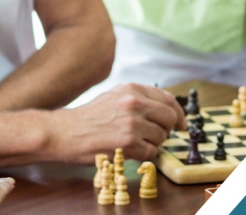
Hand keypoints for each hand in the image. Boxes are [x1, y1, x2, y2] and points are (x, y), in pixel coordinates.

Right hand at [49, 83, 185, 163]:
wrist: (64, 132)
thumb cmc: (88, 117)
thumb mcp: (114, 96)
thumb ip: (139, 98)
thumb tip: (164, 107)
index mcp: (133, 89)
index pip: (168, 99)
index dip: (179, 113)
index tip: (182, 124)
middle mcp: (135, 102)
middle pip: (170, 118)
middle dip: (166, 130)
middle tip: (155, 137)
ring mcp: (133, 122)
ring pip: (161, 137)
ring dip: (151, 144)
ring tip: (133, 143)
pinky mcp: (128, 142)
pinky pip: (150, 152)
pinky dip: (143, 155)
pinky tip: (128, 151)